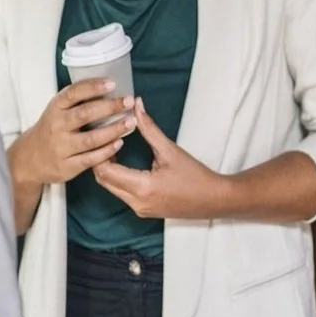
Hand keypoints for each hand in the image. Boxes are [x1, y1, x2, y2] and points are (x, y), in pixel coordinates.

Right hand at [10, 79, 136, 187]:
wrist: (29, 159)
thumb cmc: (52, 129)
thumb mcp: (58, 110)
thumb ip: (78, 101)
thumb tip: (111, 87)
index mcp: (56, 107)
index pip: (73, 93)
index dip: (93, 87)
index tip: (112, 83)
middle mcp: (57, 126)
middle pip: (84, 114)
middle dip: (109, 107)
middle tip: (129, 101)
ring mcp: (61, 147)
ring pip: (90, 139)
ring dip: (113, 130)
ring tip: (130, 123)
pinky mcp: (67, 166)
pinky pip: (90, 158)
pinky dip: (106, 151)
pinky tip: (119, 143)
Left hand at [92, 98, 229, 219]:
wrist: (215, 200)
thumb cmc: (195, 176)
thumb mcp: (170, 150)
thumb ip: (149, 128)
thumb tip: (136, 106)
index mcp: (141, 187)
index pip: (105, 170)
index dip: (100, 150)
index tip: (105, 133)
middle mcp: (136, 202)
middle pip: (103, 180)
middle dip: (100, 159)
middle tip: (105, 138)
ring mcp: (139, 209)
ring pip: (111, 188)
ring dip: (109, 169)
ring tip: (114, 148)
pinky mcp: (144, 210)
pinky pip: (121, 193)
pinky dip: (118, 178)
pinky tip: (125, 163)